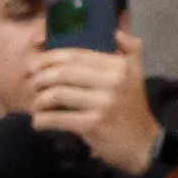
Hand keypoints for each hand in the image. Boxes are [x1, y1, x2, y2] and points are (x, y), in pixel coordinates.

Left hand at [18, 33, 151, 161]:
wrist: (144, 145)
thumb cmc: (133, 108)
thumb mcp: (137, 75)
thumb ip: (131, 50)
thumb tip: (117, 32)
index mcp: (119, 66)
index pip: (77, 55)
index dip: (51, 57)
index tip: (35, 64)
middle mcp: (112, 82)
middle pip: (64, 73)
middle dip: (41, 77)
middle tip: (32, 84)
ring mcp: (103, 104)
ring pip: (58, 94)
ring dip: (40, 100)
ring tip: (36, 105)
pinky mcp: (93, 125)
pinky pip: (58, 118)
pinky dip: (43, 120)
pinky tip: (38, 122)